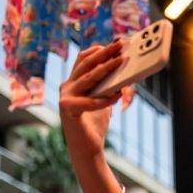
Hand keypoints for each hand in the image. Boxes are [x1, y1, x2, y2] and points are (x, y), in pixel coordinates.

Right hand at [59, 40, 124, 158]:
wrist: (87, 150)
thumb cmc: (95, 125)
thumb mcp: (104, 100)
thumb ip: (109, 86)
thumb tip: (127, 71)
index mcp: (73, 82)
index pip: (84, 59)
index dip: (99, 49)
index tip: (116, 42)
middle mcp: (67, 86)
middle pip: (87, 63)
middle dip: (105, 52)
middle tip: (121, 44)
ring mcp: (65, 97)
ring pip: (88, 78)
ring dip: (107, 68)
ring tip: (122, 61)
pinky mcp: (68, 109)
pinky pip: (91, 100)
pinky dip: (106, 98)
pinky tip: (118, 95)